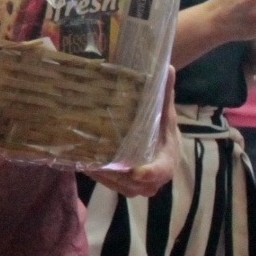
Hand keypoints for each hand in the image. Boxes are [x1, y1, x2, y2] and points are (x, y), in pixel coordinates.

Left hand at [85, 67, 178, 198]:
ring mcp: (142, 182)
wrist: (161, 136)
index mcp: (169, 156)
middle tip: (102, 166)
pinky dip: (102, 178)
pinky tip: (86, 165)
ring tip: (89, 165)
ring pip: (125, 188)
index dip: (151, 173)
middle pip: (141, 186)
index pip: (163, 170)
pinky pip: (115, 186)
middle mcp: (156, 174)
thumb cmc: (162, 123)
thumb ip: (164, 91)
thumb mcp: (164, 108)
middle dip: (121, 178)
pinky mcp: (128, 183)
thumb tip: (166, 67)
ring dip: (108, 179)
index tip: (135, 172)